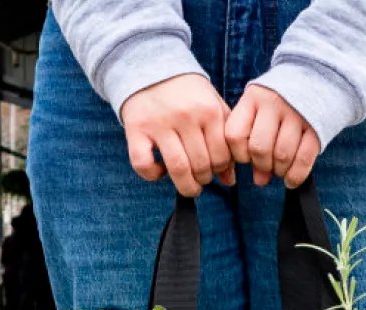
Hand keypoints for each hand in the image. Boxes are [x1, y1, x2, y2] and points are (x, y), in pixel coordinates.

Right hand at [122, 75, 234, 196]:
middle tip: (200, 177)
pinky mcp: (136, 129)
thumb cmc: (187, 93)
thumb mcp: (213, 107)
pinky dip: (152, 175)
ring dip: (186, 185)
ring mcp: (159, 123)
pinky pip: (143, 164)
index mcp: (209, 110)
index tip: (215, 170)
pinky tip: (160, 171)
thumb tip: (229, 180)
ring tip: (188, 184)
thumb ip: (225, 140)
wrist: (150, 67)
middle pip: (201, 165)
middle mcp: (185, 116)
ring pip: (177, 168)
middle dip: (204, 179)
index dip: (220, 170)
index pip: (221, 156)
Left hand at [225, 85, 320, 187]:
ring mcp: (297, 114)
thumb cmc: (281, 103)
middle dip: (261, 165)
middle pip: (259, 148)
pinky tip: (291, 180)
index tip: (247, 157)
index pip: (235, 135)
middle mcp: (273, 103)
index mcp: (253, 98)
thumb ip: (253, 142)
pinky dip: (296, 176)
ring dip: (279, 171)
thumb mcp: (260, 112)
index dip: (239, 155)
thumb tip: (260, 180)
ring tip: (280, 169)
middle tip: (267, 166)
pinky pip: (304, 158)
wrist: (318, 79)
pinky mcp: (316, 126)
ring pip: (282, 155)